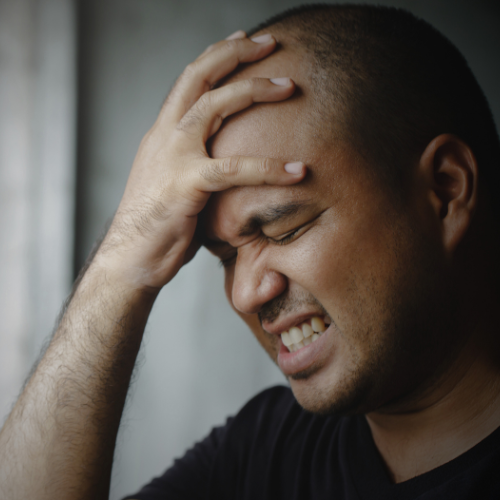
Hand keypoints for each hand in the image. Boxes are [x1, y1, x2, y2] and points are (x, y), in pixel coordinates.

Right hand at [93, 31, 305, 289]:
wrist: (129, 258)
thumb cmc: (157, 226)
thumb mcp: (174, 184)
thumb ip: (196, 166)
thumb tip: (225, 167)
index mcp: (162, 134)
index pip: (187, 81)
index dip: (214, 56)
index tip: (241, 41)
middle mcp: (165, 136)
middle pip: (198, 77)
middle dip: (235, 54)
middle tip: (269, 43)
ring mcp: (174, 156)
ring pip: (215, 106)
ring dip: (255, 90)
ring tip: (290, 86)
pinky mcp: (185, 184)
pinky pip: (234, 169)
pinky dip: (268, 168)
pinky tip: (297, 170)